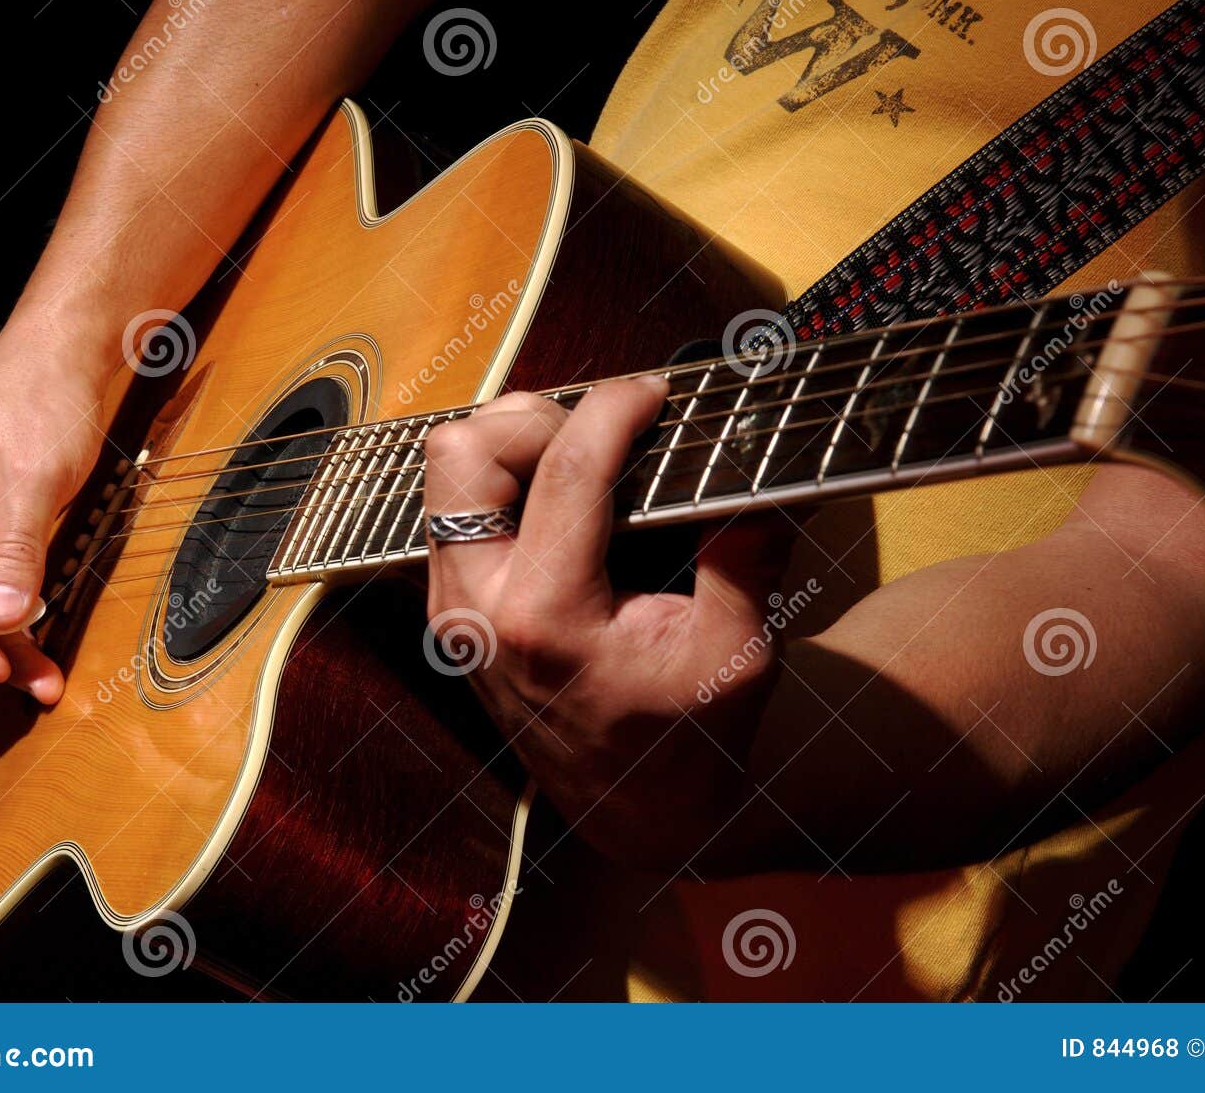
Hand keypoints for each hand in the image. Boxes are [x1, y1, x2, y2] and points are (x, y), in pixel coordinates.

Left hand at [422, 380, 791, 869]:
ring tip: (585, 457)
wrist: (642, 813)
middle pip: (466, 452)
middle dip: (536, 420)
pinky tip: (562, 495)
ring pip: (446, 473)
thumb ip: (746, 547)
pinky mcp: (451, 611)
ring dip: (512, 446)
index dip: (616, 407)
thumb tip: (759, 455)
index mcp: (547, 619)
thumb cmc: (692, 738)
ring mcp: (453, 612)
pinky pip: (451, 509)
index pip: (568, 468)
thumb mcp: (740, 648)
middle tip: (603, 434)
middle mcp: (476, 612)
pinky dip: (500, 481)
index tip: (657, 391)